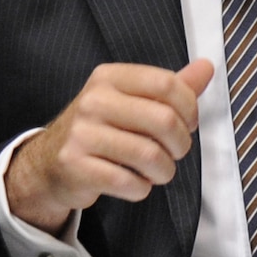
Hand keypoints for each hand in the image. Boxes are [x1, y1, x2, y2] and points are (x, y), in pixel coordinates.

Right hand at [5, 58, 213, 233]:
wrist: (48, 163)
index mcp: (111, 77)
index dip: (190, 108)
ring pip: (149, 155)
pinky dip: (142, 188)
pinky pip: (129, 183)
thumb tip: (208, 67)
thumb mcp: (132, 99)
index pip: (167, 84)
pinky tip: (136, 183)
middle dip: (181, 144)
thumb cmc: (101, 128)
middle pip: (164, 120)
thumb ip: (172, 85)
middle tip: (176, 152)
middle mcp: (94, 100)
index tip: (189, 123)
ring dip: (164, 170)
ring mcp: (82, 133)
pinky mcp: (76, 166)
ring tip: (158, 170)